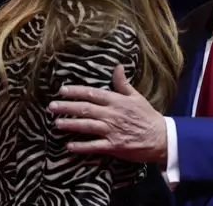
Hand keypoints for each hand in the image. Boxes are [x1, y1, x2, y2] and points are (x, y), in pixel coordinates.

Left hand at [48, 65, 167, 164]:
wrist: (161, 137)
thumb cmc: (147, 116)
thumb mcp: (136, 97)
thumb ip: (123, 83)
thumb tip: (117, 66)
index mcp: (117, 101)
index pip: (93, 93)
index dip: (76, 91)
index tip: (62, 90)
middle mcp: (112, 114)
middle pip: (85, 109)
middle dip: (67, 107)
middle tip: (51, 106)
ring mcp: (112, 131)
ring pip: (87, 126)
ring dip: (70, 124)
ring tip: (56, 123)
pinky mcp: (114, 146)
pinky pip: (94, 146)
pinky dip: (81, 146)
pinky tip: (69, 146)